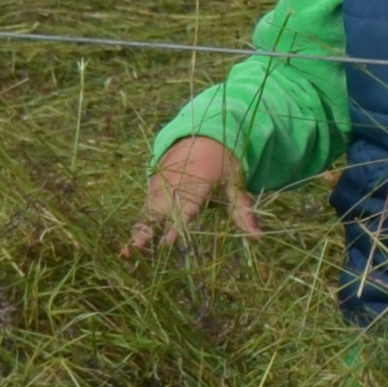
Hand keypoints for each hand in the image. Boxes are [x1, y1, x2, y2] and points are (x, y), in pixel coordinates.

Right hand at [124, 134, 263, 253]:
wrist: (204, 135)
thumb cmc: (223, 162)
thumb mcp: (236, 184)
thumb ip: (243, 211)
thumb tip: (259, 236)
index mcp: (199, 180)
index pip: (186, 207)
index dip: (177, 226)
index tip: (168, 243)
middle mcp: (176, 181)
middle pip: (160, 208)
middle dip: (148, 229)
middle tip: (136, 251)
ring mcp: (162, 180)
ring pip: (148, 206)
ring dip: (139, 228)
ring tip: (128, 251)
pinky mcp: (154, 182)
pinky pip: (145, 202)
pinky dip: (139, 219)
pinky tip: (132, 240)